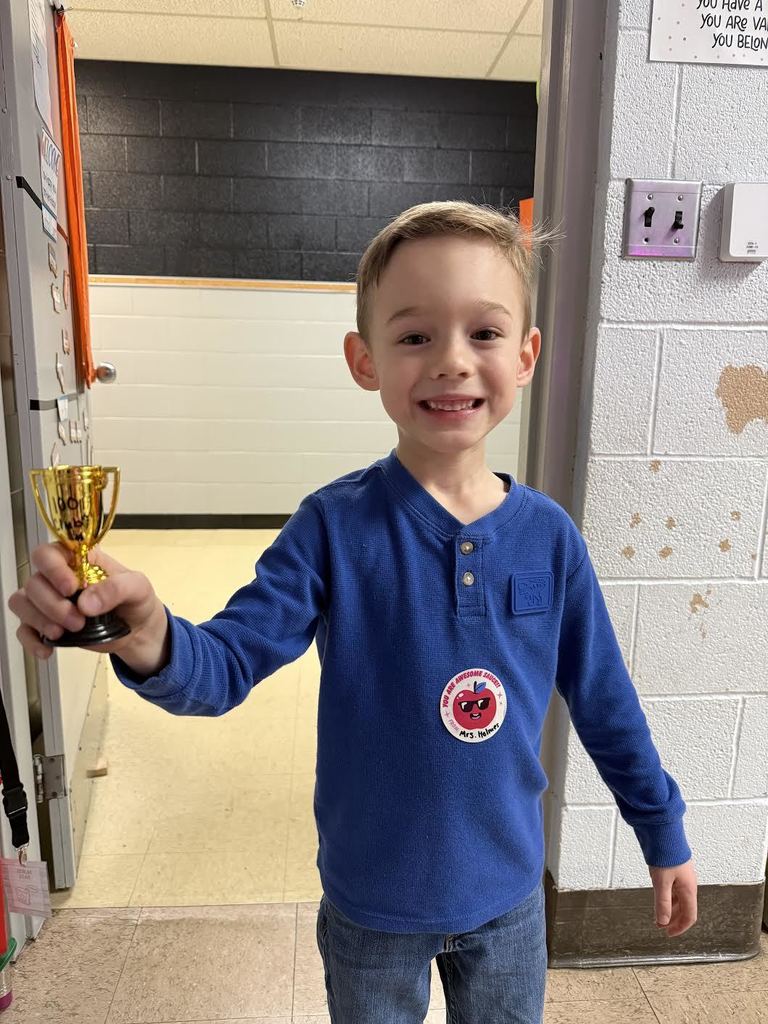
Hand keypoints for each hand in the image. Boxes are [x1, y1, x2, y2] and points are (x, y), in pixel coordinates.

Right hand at [8, 541, 168, 673]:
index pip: (49, 553)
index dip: (53, 569)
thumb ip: (116, 588)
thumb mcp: (137, 587)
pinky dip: (31, 641)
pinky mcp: (47, 625)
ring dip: (39, 619)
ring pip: (22, 603)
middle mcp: (58, 577)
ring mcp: (49, 602)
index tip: (71, 588)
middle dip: (52, 604)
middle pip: (34, 582)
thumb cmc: (136, 600)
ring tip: (63, 633)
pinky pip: (24, 630)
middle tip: (77, 621)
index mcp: (78, 560)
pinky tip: (47, 650)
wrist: (138, 630)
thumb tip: (86, 604)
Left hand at [648, 859, 697, 936]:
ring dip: (670, 909)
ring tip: (658, 914)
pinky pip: (674, 889)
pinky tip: (659, 898)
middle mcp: (688, 884)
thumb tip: (663, 921)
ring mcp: (682, 876)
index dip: (680, 928)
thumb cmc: (666, 854)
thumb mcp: (661, 882)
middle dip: (674, 920)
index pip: (689, 916)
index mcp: (689, 889)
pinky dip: (667, 898)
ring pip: (679, 899)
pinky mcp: (675, 869)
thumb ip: (662, 903)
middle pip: (685, 908)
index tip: (668, 934)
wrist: (664, 832)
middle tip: (661, 926)